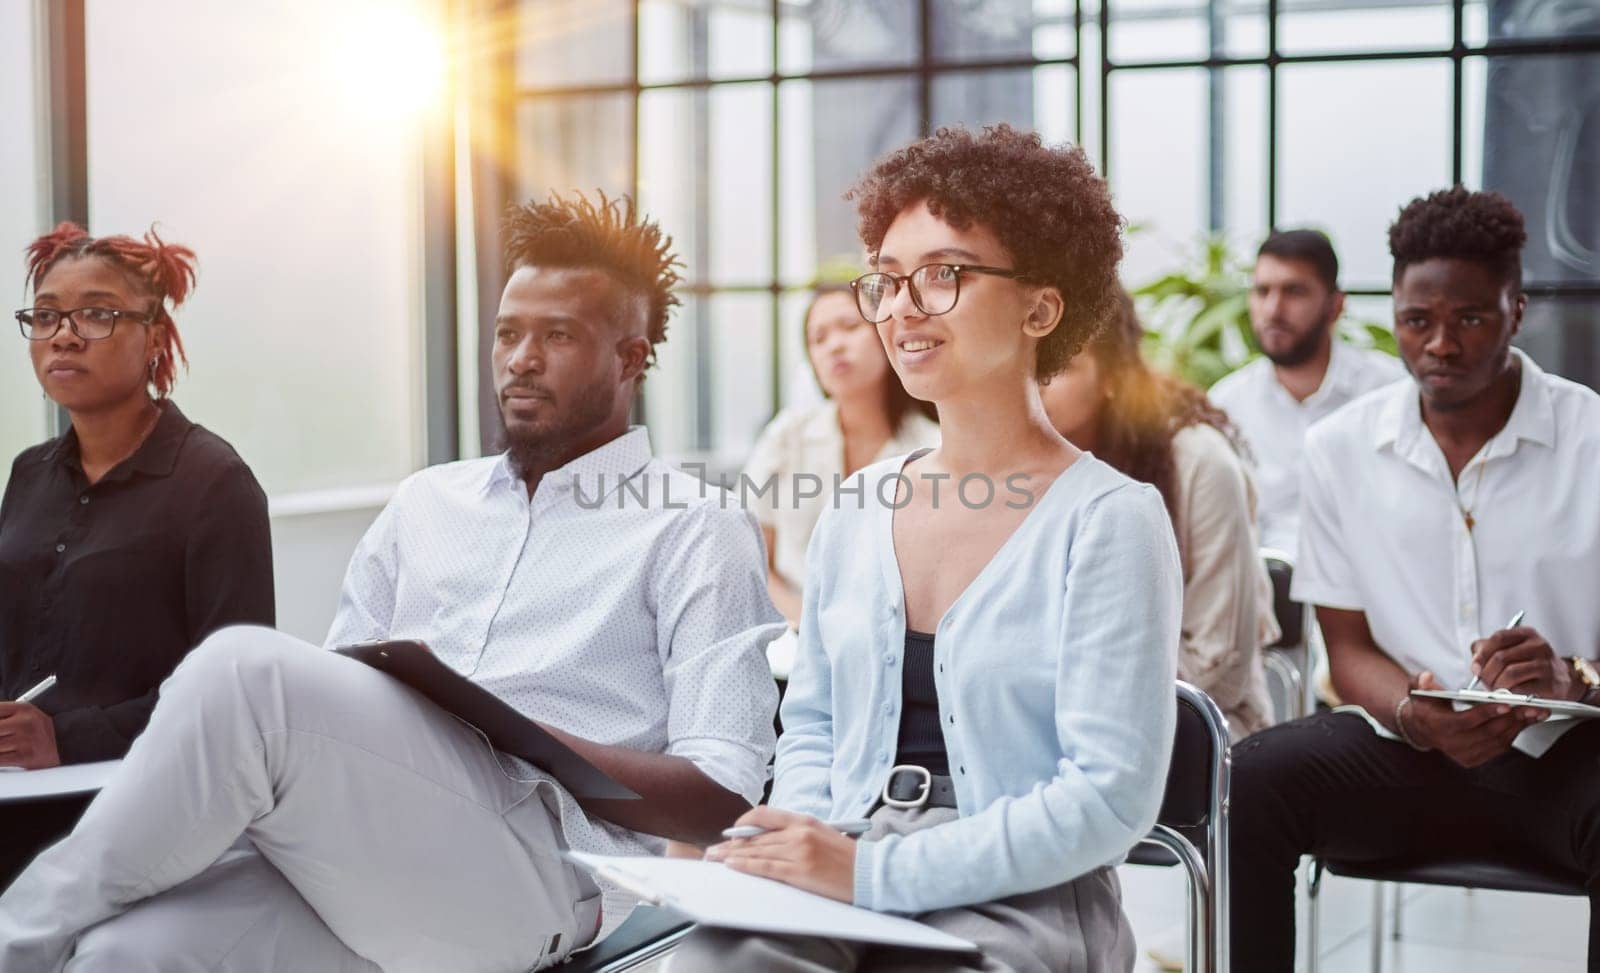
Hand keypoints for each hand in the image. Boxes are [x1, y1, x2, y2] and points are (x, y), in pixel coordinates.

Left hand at [0, 702, 60, 768]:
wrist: (65, 744)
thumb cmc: (39, 730)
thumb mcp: (25, 714)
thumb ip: (3, 716)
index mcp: (23, 708)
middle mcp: (25, 722)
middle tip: (0, 737)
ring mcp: (25, 740)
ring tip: (3, 746)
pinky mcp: (25, 757)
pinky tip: (4, 753)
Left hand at [703, 806, 857, 902]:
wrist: (870, 872)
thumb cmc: (847, 857)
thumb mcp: (822, 833)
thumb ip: (796, 833)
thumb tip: (768, 839)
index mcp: (804, 820)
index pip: (764, 814)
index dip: (742, 823)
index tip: (731, 833)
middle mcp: (798, 832)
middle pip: (755, 836)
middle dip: (730, 844)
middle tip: (712, 850)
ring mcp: (799, 851)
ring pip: (756, 851)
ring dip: (731, 856)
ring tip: (715, 859)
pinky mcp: (800, 871)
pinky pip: (766, 866)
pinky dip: (746, 865)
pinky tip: (732, 865)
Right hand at [1405, 672, 1541, 767]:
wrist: (1424, 729)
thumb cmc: (1426, 705)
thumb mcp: (1418, 690)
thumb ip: (1419, 681)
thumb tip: (1427, 677)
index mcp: (1438, 727)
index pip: (1466, 721)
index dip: (1487, 712)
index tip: (1506, 703)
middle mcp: (1451, 745)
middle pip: (1488, 732)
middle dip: (1511, 718)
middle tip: (1530, 705)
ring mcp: (1464, 755)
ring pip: (1498, 741)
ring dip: (1518, 726)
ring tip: (1535, 711)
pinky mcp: (1475, 759)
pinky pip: (1500, 747)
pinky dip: (1515, 733)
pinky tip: (1526, 720)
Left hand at [1471, 626, 1575, 698]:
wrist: (1561, 679)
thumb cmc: (1528, 664)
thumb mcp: (1511, 650)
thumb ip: (1488, 650)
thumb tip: (1475, 664)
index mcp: (1527, 634)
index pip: (1499, 638)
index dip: (1482, 653)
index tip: (1475, 668)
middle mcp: (1539, 646)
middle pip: (1501, 658)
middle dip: (1487, 673)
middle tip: (1484, 683)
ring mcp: (1546, 664)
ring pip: (1510, 674)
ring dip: (1496, 685)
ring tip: (1494, 690)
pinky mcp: (1550, 684)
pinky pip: (1522, 690)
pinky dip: (1509, 694)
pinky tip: (1507, 696)